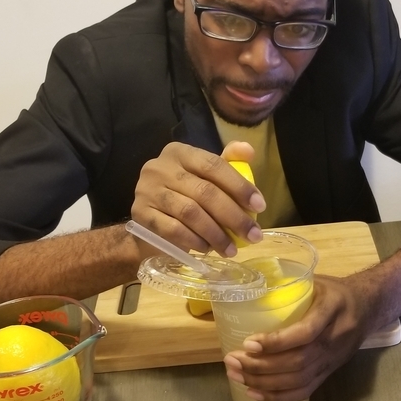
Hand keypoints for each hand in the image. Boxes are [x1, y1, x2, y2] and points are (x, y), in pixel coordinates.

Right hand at [131, 141, 265, 256]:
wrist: (148, 218)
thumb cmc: (184, 193)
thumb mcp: (204, 175)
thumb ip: (227, 162)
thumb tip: (248, 150)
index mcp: (180, 152)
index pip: (214, 165)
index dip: (239, 186)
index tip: (260, 206)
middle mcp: (160, 167)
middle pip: (204, 192)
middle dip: (234, 216)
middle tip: (253, 235)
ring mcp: (147, 190)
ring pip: (190, 213)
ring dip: (216, 234)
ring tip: (232, 249)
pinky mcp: (140, 213)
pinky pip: (173, 230)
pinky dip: (194, 240)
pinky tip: (208, 248)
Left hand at [223, 273, 376, 400]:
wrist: (370, 307)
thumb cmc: (336, 291)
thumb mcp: (317, 281)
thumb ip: (290, 288)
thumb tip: (248, 292)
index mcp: (332, 309)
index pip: (305, 332)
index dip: (277, 342)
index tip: (249, 342)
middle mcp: (335, 338)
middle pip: (298, 361)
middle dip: (261, 365)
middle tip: (232, 360)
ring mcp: (333, 359)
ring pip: (298, 379)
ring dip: (263, 382)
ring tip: (236, 375)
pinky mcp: (329, 372)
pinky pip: (304, 390)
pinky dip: (278, 396)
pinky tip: (255, 393)